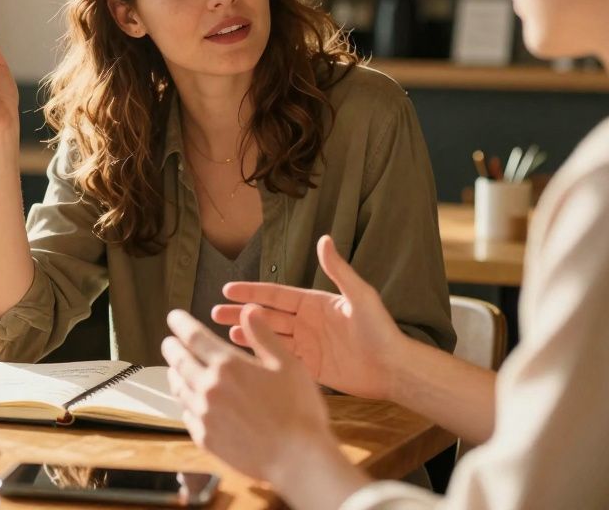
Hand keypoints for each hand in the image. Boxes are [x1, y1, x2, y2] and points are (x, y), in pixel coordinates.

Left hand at [161, 308, 366, 508]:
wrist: (296, 459)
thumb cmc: (298, 410)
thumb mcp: (287, 364)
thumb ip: (263, 335)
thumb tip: (248, 310)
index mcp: (228, 365)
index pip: (193, 336)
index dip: (180, 323)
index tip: (174, 317)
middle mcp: (208, 388)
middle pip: (178, 360)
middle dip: (172, 346)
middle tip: (170, 341)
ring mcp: (204, 415)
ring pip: (178, 387)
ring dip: (174, 373)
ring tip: (176, 368)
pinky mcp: (205, 438)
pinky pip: (186, 414)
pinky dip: (185, 402)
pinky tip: (191, 401)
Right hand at [211, 235, 404, 399]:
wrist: (394, 369)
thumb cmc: (380, 330)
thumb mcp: (359, 296)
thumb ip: (338, 270)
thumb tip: (324, 239)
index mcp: (315, 302)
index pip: (276, 294)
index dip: (252, 292)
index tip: (228, 289)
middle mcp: (307, 322)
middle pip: (266, 315)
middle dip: (241, 313)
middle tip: (214, 313)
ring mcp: (307, 345)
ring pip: (269, 337)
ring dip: (247, 333)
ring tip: (223, 332)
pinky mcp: (309, 367)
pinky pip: (279, 359)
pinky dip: (261, 356)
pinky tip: (243, 355)